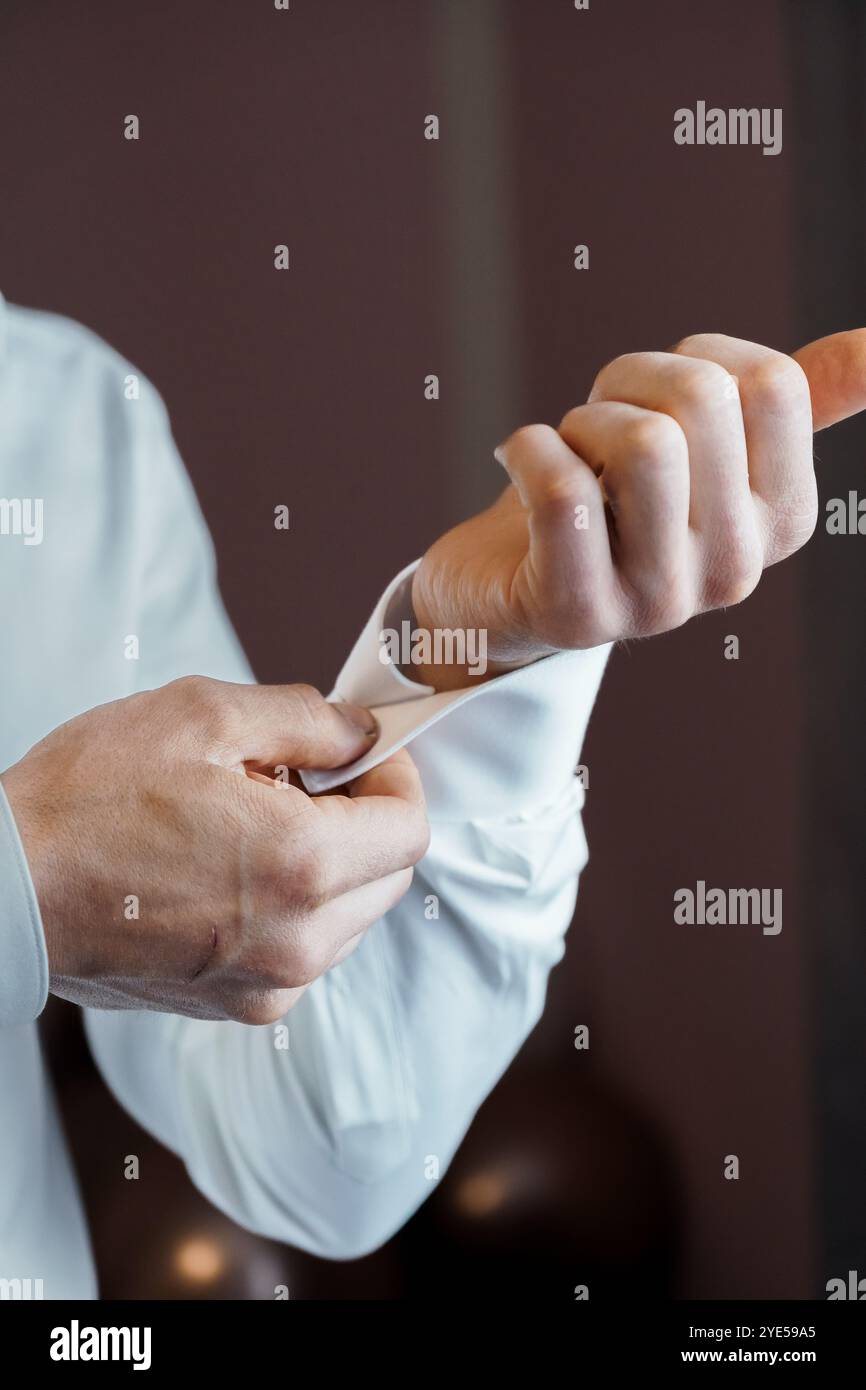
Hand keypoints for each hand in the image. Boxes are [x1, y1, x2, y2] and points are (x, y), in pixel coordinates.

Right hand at [0, 678, 428, 1022]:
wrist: (4, 887)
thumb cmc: (89, 799)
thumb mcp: (204, 716)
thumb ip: (307, 719)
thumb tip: (361, 734)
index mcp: (301, 866)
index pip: (411, 829)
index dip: (396, 779)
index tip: (363, 756)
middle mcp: (298, 942)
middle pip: (388, 877)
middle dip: (363, 821)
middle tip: (299, 780)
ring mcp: (267, 986)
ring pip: (349, 917)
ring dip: (327, 866)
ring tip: (250, 824)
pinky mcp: (234, 1007)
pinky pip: (302, 951)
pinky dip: (291, 908)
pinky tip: (229, 870)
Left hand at [412, 330, 865, 688]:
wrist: (509, 580)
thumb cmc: (611, 495)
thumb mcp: (708, 444)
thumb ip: (796, 399)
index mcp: (785, 518)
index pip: (775, 383)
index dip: (699, 356)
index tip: (657, 394)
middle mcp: (736, 569)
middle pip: (703, 401)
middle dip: (629, 380)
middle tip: (597, 421)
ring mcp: (661, 603)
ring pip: (643, 444)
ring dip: (582, 420)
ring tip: (567, 452)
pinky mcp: (580, 615)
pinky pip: (563, 493)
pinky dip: (527, 448)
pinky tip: (519, 462)